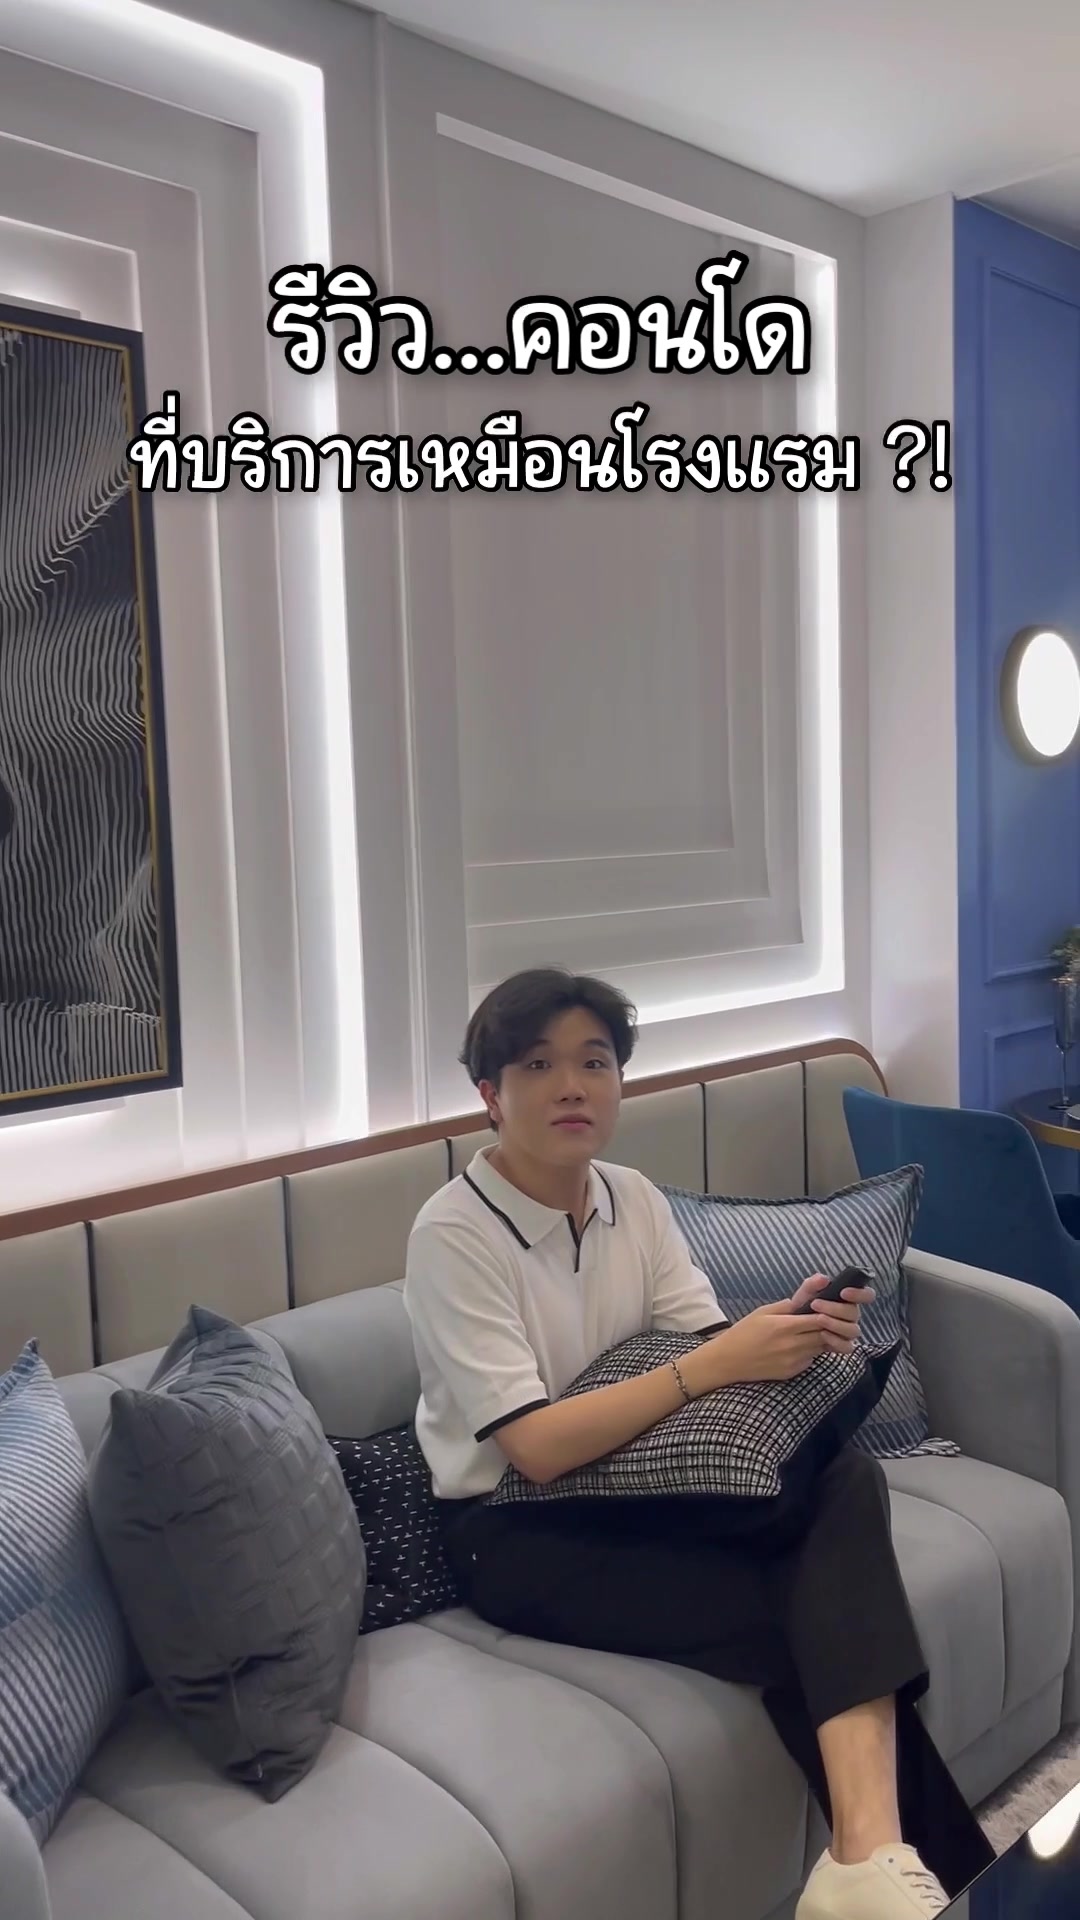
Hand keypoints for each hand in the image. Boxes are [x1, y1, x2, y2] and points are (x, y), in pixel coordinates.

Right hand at [689, 1301, 828, 1388]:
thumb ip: (788, 1304)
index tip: (824, 1309)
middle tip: (821, 1320)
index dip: (825, 1313)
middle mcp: (792, 1345)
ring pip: (820, 1348)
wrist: (728, 1360)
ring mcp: (793, 1361)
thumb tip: (808, 1294)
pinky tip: (799, 1346)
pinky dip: (810, 1352)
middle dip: (826, 1326)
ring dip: (820, 1339)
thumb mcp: (763, 1311)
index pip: (819, 1319)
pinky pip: (810, 1360)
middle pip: (824, 1334)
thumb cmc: (744, 1332)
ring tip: (809, 1331)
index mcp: (784, 1326)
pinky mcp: (792, 1372)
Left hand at [789, 1272, 876, 1355]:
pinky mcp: (843, 1346)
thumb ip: (812, 1284)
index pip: (867, 1295)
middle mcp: (852, 1316)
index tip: (844, 1292)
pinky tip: (823, 1335)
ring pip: (853, 1330)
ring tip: (818, 1319)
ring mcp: (849, 1332)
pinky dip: (835, 1340)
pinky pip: (847, 1346)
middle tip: (815, 1304)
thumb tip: (824, 1279)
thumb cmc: (803, 1308)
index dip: (860, 1294)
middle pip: (855, 1313)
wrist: (793, 1329)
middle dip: (835, 1308)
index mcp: (848, 1300)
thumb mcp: (804, 1294)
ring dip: (835, 1324)